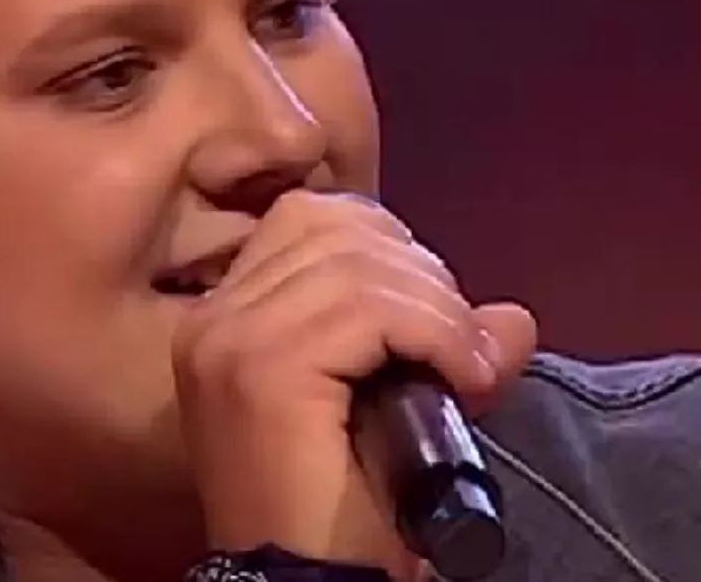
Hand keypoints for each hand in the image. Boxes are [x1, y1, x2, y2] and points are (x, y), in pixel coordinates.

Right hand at [171, 191, 536, 578]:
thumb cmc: (333, 507)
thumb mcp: (385, 406)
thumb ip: (433, 347)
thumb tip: (512, 320)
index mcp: (224, 319)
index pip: (305, 219)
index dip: (383, 243)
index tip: (431, 308)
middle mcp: (213, 319)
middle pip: (333, 227)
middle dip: (420, 273)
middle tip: (458, 343)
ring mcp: (230, 340)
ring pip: (357, 263)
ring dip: (437, 307)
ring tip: (465, 364)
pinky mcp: (262, 369)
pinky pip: (370, 309)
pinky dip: (435, 331)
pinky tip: (459, 373)